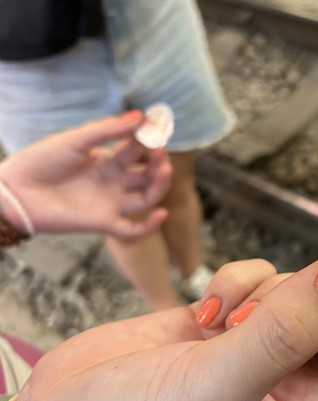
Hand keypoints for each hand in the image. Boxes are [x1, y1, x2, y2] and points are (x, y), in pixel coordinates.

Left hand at [0, 111, 172, 239]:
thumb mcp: (75, 140)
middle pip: (146, 175)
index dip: (147, 139)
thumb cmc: (41, 161)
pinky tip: (161, 214)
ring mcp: (110, 202)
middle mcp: (113, 182)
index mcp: (106, 160)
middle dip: (158, 162)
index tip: (156, 127)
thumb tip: (140, 116)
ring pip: (146, 198)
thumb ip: (107, 130)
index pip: (135, 149)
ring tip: (164, 170)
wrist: (16, 191)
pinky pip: (131, 229)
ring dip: (160, 185)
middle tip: (161, 151)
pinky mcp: (103, 222)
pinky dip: (149, 226)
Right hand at [0, 253, 317, 400]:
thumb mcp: (213, 389)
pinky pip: (255, 283)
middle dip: (311, 298)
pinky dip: (236, 281)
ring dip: (266, 290)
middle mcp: (283, 388)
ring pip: (295, 294)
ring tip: (221, 320)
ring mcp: (251, 350)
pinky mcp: (220, 324)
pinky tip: (204, 310)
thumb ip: (285, 332)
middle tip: (277, 294)